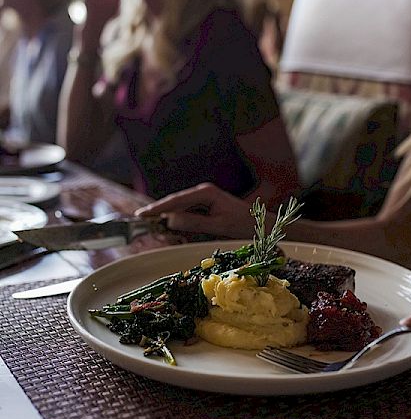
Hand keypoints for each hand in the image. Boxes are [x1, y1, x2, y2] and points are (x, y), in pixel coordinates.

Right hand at [135, 183, 256, 238]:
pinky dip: (177, 219)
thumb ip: (194, 223)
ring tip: (150, 224)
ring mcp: (205, 199)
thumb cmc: (243, 225)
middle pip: (174, 202)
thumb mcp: (218, 226)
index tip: (141, 215)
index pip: (175, 201)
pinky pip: (187, 212)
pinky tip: (169, 226)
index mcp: (205, 193)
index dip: (156, 208)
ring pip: (179, 207)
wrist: (262, 225)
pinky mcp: (206, 206)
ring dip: (166, 217)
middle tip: (139, 221)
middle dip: (158, 212)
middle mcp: (203, 192)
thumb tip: (169, 220)